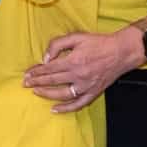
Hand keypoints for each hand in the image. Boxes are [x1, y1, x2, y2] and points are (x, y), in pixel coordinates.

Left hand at [24, 27, 142, 112]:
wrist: (121, 51)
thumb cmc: (99, 43)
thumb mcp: (77, 37)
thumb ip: (58, 44)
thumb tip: (46, 58)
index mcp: (73, 61)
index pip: (49, 69)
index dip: (36, 72)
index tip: (27, 74)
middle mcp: (78, 75)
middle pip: (52, 81)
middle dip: (36, 82)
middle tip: (25, 84)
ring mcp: (86, 86)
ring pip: (62, 94)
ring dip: (47, 94)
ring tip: (36, 92)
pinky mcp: (93, 92)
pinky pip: (78, 104)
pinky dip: (66, 108)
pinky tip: (55, 109)